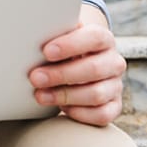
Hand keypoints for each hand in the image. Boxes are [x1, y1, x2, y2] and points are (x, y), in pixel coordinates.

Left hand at [27, 4, 125, 126]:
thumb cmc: (65, 48)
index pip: (94, 37)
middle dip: (61, 74)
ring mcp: (115, 85)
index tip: (46, 52)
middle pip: (94, 69)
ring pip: (96, 94)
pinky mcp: (114, 106)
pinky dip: (80, 113)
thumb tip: (30, 32)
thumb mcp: (62, 37)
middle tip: (35, 77)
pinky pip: (102, 115)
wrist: (81, 62)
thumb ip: (54, 33)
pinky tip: (61, 108)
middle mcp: (114, 62)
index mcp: (103, 38)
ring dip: (65, 96)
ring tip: (40, 95)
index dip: (70, 45)